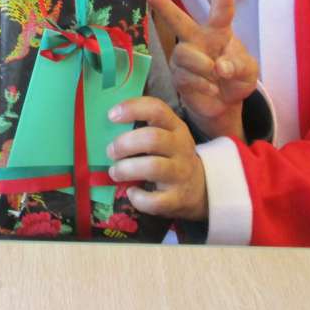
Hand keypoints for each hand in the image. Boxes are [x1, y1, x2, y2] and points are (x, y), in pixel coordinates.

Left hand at [106, 97, 205, 220]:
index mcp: (175, 127)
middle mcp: (181, 147)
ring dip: (127, 169)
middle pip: (152, 138)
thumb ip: (144, 126)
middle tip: (111, 151)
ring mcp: (180, 173)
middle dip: (125, 144)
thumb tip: (108, 122)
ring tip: (115, 172)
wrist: (201, 187)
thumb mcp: (166, 135)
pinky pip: (155, 200)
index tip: (111, 115)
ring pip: (153, 167)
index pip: (157, 109)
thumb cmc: (171, 156)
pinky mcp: (177, 198)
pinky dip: (138, 198)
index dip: (133, 109)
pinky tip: (131, 193)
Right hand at [141, 0, 257, 140]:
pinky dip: (203, 85)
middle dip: (162, 4)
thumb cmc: (237, 78)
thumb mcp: (249, 71)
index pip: (221, 8)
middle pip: (178, 19)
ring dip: (204, 67)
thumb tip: (219, 66)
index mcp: (218, 31)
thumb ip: (239, 65)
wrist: (224, 104)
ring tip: (217, 79)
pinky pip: (186, 76)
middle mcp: (197, 38)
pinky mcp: (177, 75)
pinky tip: (211, 89)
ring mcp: (184, 56)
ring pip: (186, 54)